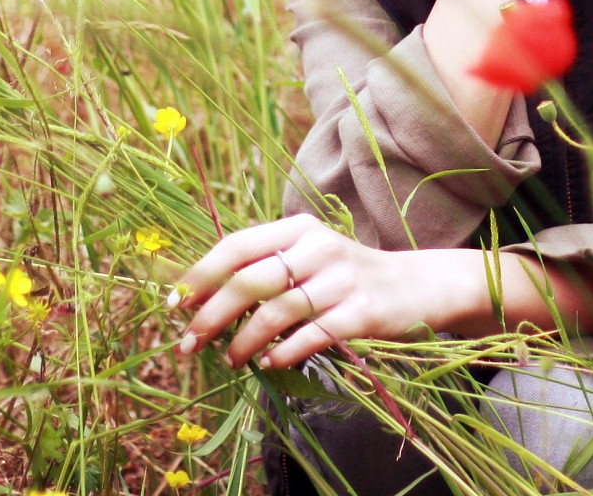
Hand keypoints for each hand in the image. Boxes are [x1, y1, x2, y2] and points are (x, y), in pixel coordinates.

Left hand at [174, 216, 464, 370]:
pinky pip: (311, 336)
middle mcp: (318, 248)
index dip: (201, 274)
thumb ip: (267, 267)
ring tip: (229, 359)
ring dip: (243, 341)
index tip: (175, 304)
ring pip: (276, 313)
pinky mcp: (361, 313)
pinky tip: (268, 363)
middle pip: (250, 281)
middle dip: (211, 316)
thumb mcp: (309, 255)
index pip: (237, 246)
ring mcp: (340, 280)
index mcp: (298, 228)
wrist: (416, 285)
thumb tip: (204, 297)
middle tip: (188, 344)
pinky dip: (283, 353)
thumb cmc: (347, 274)